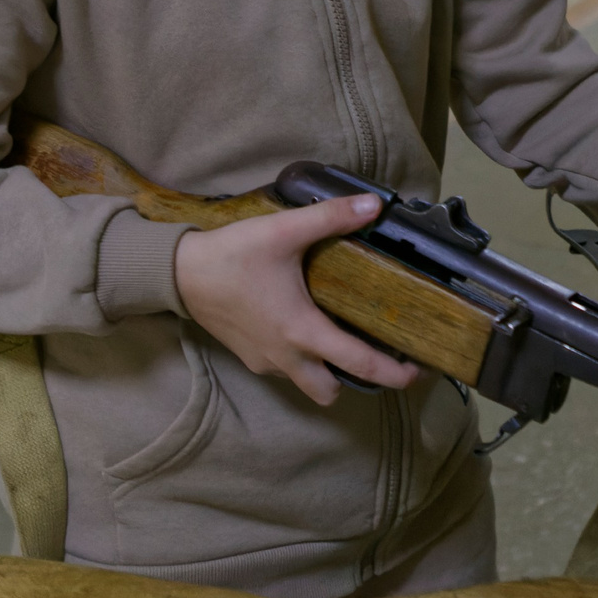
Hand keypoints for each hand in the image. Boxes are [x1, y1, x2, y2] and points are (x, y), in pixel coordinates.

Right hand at [172, 195, 418, 404]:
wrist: (180, 274)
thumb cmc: (233, 255)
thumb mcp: (284, 231)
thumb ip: (332, 218)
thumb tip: (375, 206)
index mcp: (303, 332)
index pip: (359, 365)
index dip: (393, 374)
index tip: (416, 373)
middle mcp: (287, 357)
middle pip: (331, 391)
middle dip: (355, 382)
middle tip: (375, 356)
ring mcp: (266, 361)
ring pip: (306, 383)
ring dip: (326, 372)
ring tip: (340, 341)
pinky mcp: (249, 357)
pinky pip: (284, 370)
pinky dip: (300, 361)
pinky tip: (302, 328)